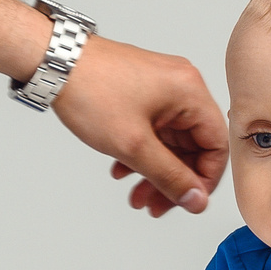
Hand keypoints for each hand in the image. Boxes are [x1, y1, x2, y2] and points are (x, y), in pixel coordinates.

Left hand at [54, 37, 228, 216]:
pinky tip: (121, 170)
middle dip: (172, 180)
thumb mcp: (133, 145)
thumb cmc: (89, 89)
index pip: (216, 145)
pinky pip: (153, 130)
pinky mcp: (142, 92)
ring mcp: (161, 88)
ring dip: (154, 171)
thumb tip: (195, 199)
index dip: (204, 179)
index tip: (188, 201)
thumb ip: (169, 176)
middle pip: (193, 146)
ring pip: (170, 142)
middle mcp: (181, 86)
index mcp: (190, 92)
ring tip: (136, 195)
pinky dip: (141, 154)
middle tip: (155, 205)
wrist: (54, 63)